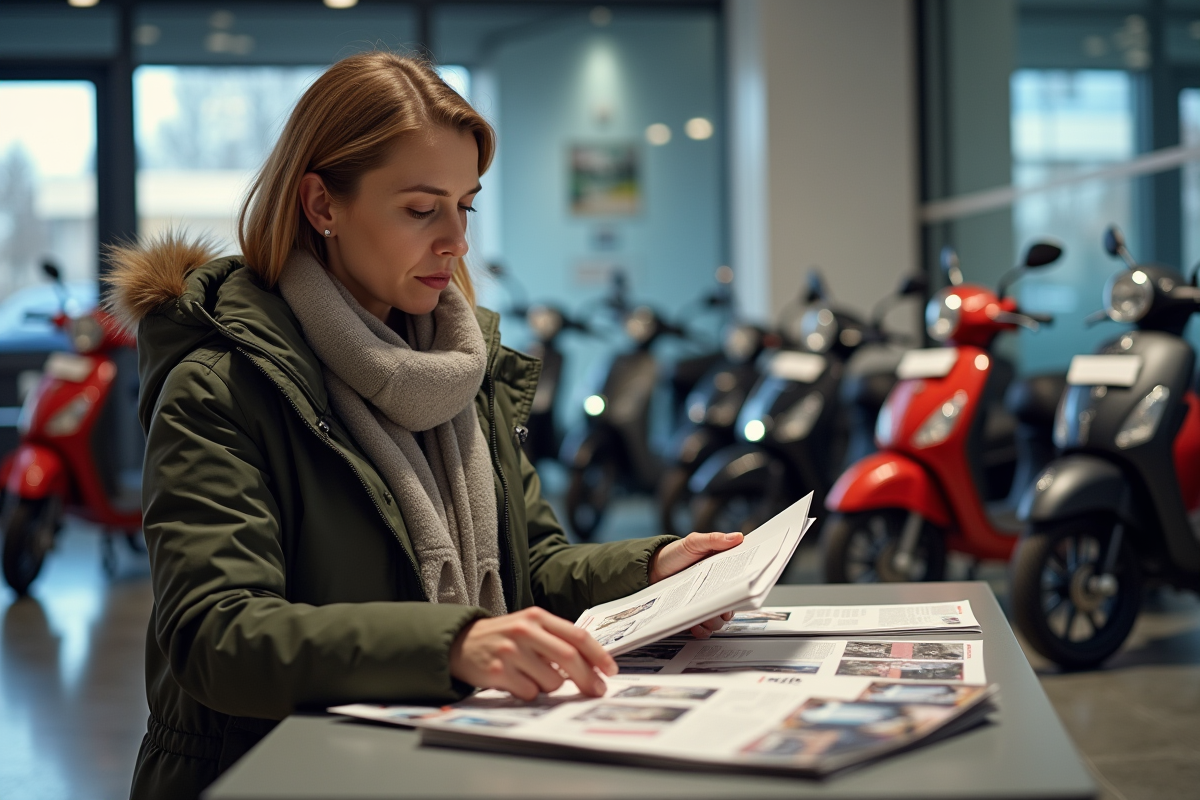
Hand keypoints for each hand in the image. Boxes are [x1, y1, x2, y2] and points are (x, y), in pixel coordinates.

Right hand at [449, 606, 616, 700]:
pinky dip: (530, 693)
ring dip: (551, 686)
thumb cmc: (502, 638)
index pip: (577, 635)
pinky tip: (517, 682)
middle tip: (596, 690)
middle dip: (588, 678)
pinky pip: (530, 692)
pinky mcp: (497, 671)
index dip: (598, 654)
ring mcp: (510, 651)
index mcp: (537, 617)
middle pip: (569, 657)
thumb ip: (556, 639)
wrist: (460, 643)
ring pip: (551, 680)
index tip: (610, 670)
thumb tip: (592, 664)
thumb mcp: (528, 627)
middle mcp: (524, 631)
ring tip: (533, 676)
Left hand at [648, 531, 743, 638]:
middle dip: (728, 609)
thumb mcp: (694, 542)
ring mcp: (705, 603)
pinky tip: (696, 624)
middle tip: (720, 605)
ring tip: (705, 615)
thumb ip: (715, 539)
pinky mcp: (693, 615)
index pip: (741, 584)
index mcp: (722, 572)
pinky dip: (702, 629)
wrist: (652, 568)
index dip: (744, 589)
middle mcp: (716, 590)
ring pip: (719, 620)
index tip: (741, 591)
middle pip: (732, 606)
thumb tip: (737, 537)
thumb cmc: (675, 554)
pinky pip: (703, 628)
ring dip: (714, 621)